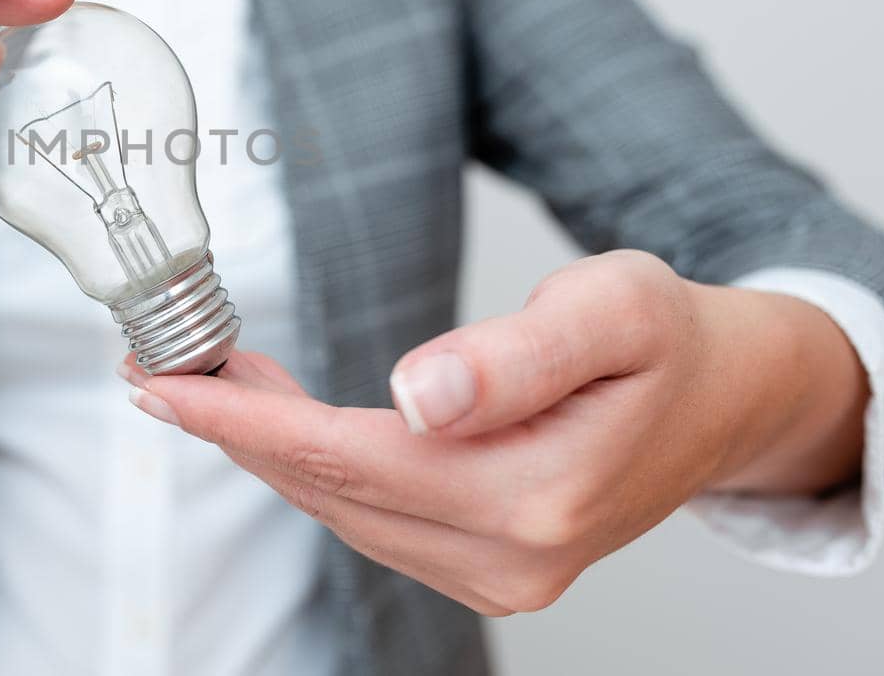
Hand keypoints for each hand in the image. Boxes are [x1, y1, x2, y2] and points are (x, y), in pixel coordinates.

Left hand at [121, 250, 867, 614]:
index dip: (241, 420)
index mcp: (535, 495)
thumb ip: (513, 355)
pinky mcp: (488, 564)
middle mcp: (510, 558)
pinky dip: (315, 464)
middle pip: (328, 488)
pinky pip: (371, 514)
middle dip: (231, 428)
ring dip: (266, 444)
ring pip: (342, 505)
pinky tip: (281, 416)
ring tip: (207, 375)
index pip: (345, 458)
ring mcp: (499, 573)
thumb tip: (417, 394)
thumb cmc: (670, 338)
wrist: (726, 397)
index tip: (162, 382)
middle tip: (158, 365)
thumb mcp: (611, 310)